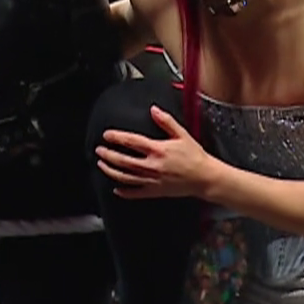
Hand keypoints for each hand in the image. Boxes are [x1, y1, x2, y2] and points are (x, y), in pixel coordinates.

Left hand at [95, 106, 222, 198]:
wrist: (204, 177)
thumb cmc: (195, 156)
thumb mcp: (182, 134)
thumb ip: (166, 121)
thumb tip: (154, 110)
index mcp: (158, 150)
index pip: (131, 142)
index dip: (117, 137)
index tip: (107, 135)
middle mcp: (152, 165)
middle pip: (123, 160)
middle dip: (108, 155)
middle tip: (99, 150)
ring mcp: (152, 180)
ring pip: (125, 177)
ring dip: (111, 171)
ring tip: (102, 165)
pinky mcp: (155, 191)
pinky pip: (136, 193)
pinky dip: (124, 192)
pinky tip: (116, 189)